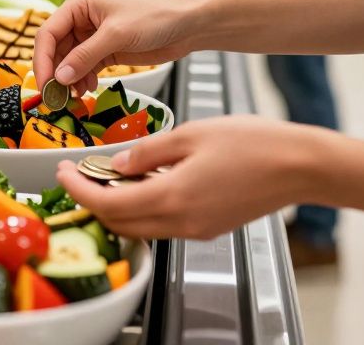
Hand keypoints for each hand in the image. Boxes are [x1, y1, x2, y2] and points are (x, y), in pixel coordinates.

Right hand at [33, 0, 200, 95]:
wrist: (187, 26)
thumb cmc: (154, 18)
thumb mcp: (116, 36)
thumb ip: (85, 57)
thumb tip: (58, 78)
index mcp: (78, 4)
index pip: (48, 34)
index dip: (42, 60)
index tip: (44, 85)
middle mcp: (80, 18)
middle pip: (56, 50)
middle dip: (55, 74)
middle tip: (55, 98)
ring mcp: (92, 36)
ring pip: (69, 62)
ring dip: (69, 80)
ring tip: (75, 96)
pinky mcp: (105, 51)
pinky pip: (84, 68)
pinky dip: (82, 80)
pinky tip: (88, 89)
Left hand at [55, 116, 329, 239]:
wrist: (300, 166)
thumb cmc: (255, 144)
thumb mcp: (191, 133)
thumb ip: (149, 150)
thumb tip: (119, 162)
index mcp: (172, 197)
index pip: (108, 203)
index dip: (79, 189)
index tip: (62, 173)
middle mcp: (181, 222)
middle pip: (119, 223)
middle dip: (91, 201)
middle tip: (76, 176)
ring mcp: (195, 229)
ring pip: (140, 228)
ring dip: (115, 207)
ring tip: (104, 178)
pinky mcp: (207, 228)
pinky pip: (162, 224)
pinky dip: (142, 208)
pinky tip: (140, 183)